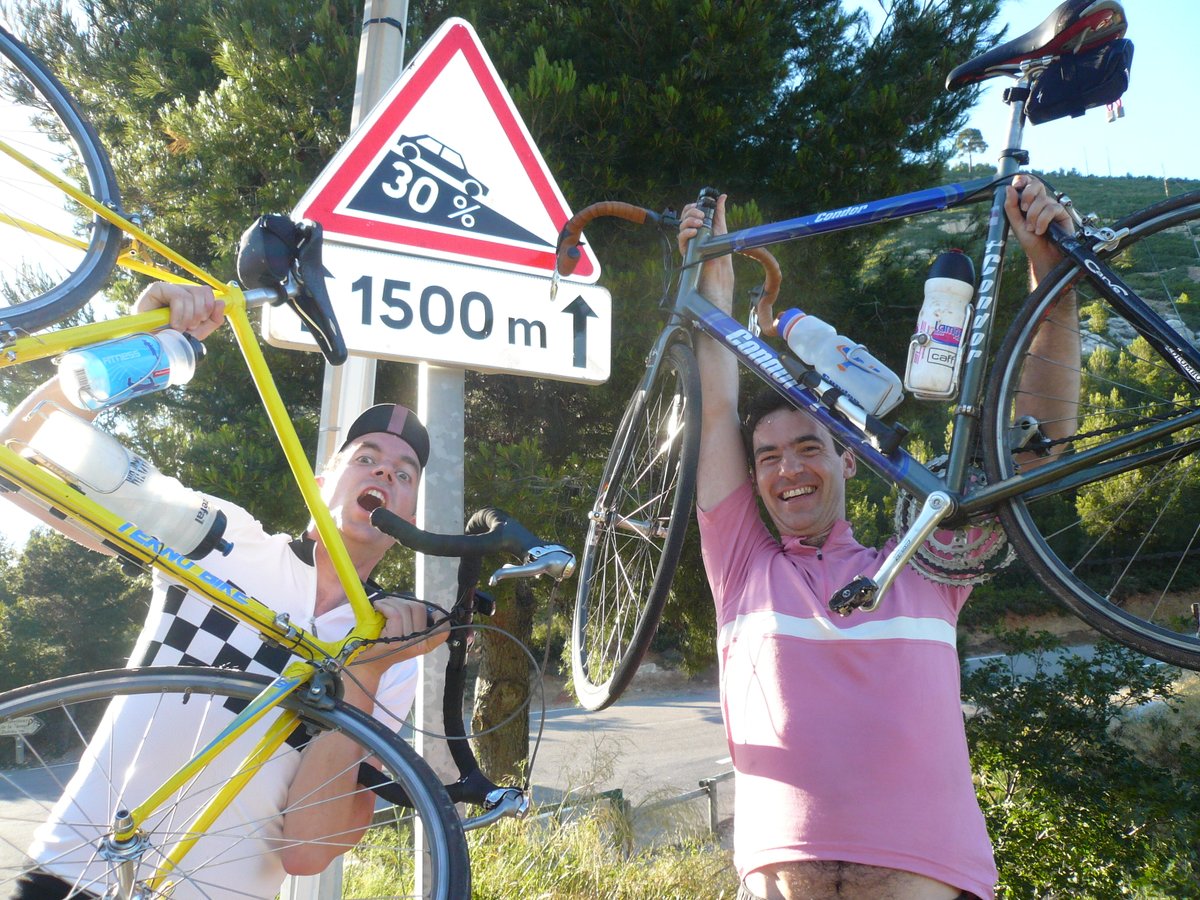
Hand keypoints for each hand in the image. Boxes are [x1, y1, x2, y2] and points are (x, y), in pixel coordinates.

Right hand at [135, 282, 224, 339]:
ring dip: (188, 316)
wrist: (153, 345)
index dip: (209, 307)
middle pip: (202, 291)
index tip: (201, 322)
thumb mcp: (199, 331)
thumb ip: (213, 319)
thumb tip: (221, 302)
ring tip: (179, 327)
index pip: (207, 292)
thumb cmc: (173, 338)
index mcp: (191, 298)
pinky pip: (178, 296)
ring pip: (191, 295)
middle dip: (200, 313)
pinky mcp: (156, 289)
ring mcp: (168, 289)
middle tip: (189, 326)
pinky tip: (173, 323)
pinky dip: (179, 313)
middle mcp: (180, 291)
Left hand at [362, 595, 448, 666]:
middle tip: (393, 602)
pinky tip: (378, 606)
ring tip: (384, 604)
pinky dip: (385, 605)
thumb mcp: (408, 635)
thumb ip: (419, 622)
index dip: (440, 616)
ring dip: (392, 601)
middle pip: (419, 609)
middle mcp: (419, 644)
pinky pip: (394, 613)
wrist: (369, 661)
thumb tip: (429, 604)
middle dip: (405, 601)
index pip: (443, 630)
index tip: (430, 610)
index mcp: (426, 644)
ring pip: (405, 609)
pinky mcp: (394, 640)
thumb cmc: (387, 643)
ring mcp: (407, 643)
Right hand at [678, 194, 734, 310]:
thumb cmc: (720, 251)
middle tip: (701, 216)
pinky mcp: (686, 251)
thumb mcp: (721, 227)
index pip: (689, 213)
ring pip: (681, 227)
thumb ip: (719, 212)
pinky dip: (686, 233)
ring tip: (700, 224)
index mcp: (698, 227)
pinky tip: (694, 232)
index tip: (700, 207)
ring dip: (689, 222)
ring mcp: (688, 243)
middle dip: (690, 213)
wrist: (720, 270)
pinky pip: (681, 240)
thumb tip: (722, 196)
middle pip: (683, 217)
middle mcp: (691, 234)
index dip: (691, 208)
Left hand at [1004, 174, 1074, 282]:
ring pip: (1042, 200)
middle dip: (1027, 194)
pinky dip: (1042, 220)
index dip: (1022, 180)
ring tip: (1032, 229)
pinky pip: (1051, 209)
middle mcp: (1041, 202)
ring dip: (1033, 216)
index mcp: (1029, 202)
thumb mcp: (1016, 225)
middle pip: (1037, 184)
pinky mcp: (1062, 213)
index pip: (1027, 183)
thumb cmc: (1031, 242)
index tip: (1016, 186)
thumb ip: (1011, 207)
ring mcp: (1052, 206)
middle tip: (1023, 209)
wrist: (1044, 256)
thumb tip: (1009, 188)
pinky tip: (1041, 230)